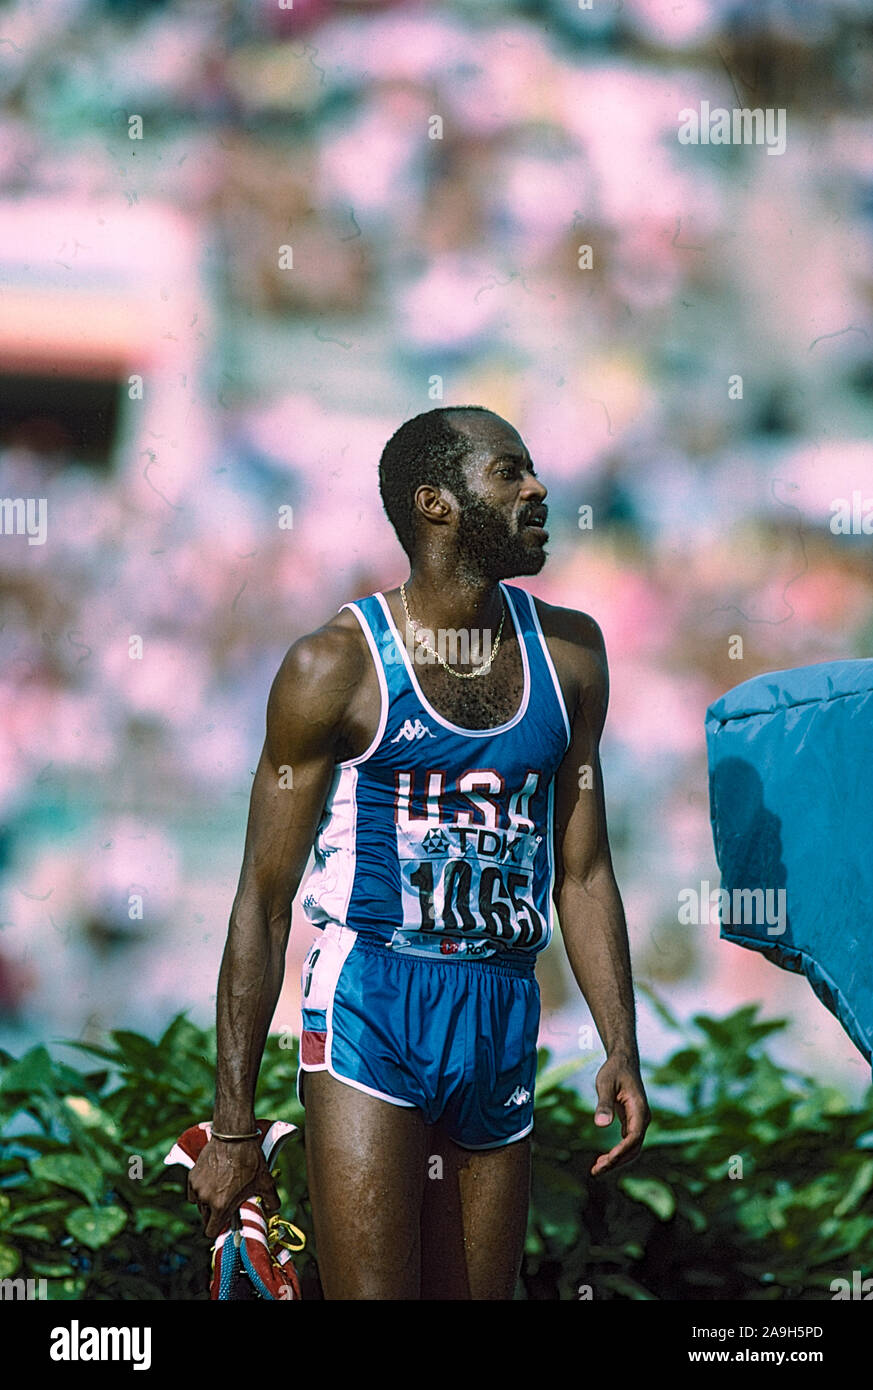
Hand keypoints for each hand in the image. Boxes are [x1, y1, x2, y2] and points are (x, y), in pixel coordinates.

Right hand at [187, 1138, 280, 1241]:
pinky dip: (200, 1191)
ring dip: (207, 1203)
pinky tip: (212, 1182)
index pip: (211, 1231)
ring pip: (199, 1205)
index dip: (219, 1229)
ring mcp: (197, 1187)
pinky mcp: (192, 1176)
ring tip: (221, 1191)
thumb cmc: (250, 1160)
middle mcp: (206, 1199)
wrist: (234, 1136)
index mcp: (221, 1206)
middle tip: (226, 1204)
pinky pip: (193, 1192)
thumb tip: (274, 1210)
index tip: (226, 1222)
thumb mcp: (265, 1182)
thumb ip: (271, 1201)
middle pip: (205, 1219)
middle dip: (215, 1216)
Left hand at [590, 1053, 649, 1176]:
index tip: (606, 1160)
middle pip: (634, 1148)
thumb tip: (600, 1125)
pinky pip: (627, 1143)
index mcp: (640, 1110)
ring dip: (616, 1160)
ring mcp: (639, 1121)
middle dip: (617, 1161)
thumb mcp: (605, 1083)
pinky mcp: (632, 1122)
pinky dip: (617, 1153)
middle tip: (596, 1171)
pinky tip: (603, 1160)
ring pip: (632, 1148)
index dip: (621, 1151)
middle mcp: (643, 1118)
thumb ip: (604, 1104)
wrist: (623, 1061)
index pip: (634, 1137)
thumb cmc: (614, 1071)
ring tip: (596, 1170)